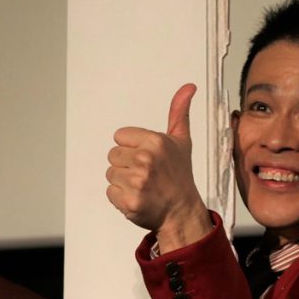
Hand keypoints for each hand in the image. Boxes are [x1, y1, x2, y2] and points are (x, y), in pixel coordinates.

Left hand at [106, 83, 211, 251]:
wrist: (182, 211)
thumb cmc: (179, 176)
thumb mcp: (181, 141)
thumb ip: (179, 113)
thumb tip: (188, 86)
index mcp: (155, 142)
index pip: (119, 137)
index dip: (132, 148)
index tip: (148, 159)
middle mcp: (145, 159)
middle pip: (113, 155)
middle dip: (126, 165)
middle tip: (146, 175)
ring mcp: (137, 182)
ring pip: (110, 174)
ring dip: (123, 182)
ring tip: (142, 187)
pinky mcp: (129, 201)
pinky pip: (110, 193)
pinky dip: (121, 198)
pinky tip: (138, 198)